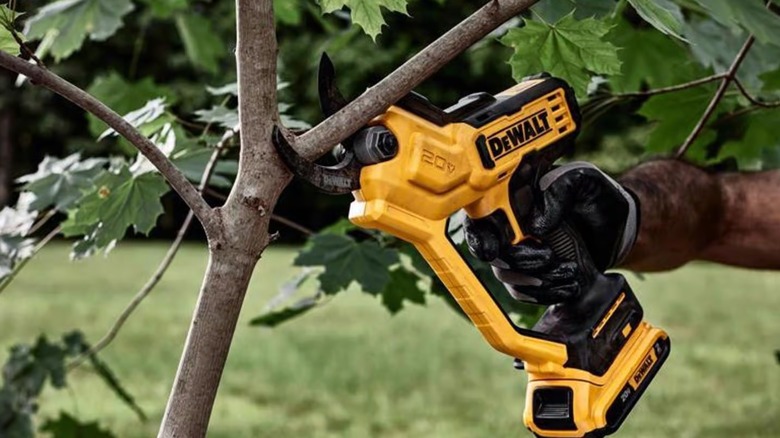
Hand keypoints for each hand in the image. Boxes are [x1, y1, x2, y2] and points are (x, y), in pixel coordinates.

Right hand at [464, 162, 638, 304]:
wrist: (621, 226)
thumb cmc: (598, 195)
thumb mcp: (583, 180)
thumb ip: (560, 190)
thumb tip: (536, 224)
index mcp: (514, 198)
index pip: (480, 216)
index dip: (479, 235)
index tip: (493, 249)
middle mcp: (511, 227)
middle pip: (491, 253)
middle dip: (517, 261)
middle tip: (548, 257)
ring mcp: (520, 253)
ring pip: (508, 276)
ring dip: (537, 281)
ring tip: (570, 272)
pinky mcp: (533, 274)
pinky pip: (525, 292)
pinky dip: (546, 294)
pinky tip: (570, 285)